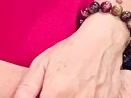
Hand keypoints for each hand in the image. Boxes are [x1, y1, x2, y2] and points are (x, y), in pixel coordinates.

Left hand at [11, 16, 126, 97]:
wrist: (104, 39)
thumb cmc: (71, 50)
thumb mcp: (42, 64)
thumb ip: (26, 88)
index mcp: (56, 93)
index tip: (45, 94)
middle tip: (58, 89)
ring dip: (72, 97)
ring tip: (71, 88)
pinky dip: (88, 97)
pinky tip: (85, 90)